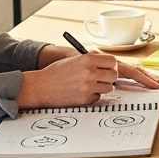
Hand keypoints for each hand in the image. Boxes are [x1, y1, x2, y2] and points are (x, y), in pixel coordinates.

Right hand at [17, 53, 158, 109]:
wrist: (39, 86)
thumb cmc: (57, 73)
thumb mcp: (76, 61)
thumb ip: (94, 62)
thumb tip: (114, 68)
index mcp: (88, 58)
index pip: (114, 61)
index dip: (115, 67)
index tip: (119, 71)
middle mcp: (90, 71)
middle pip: (116, 75)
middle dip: (112, 77)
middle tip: (101, 78)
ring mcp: (88, 86)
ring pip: (109, 87)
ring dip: (102, 87)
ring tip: (84, 85)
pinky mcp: (85, 98)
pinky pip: (98, 97)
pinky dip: (92, 96)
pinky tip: (79, 93)